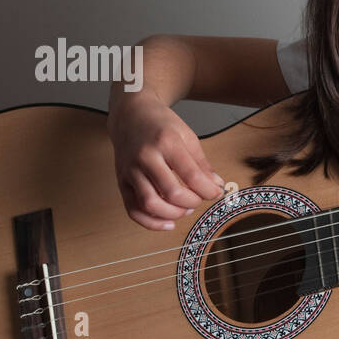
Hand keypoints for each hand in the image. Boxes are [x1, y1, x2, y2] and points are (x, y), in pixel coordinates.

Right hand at [108, 92, 224, 230]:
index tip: (216, 193)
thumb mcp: (187, 136)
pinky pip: (132, 209)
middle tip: (199, 199)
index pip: (192, 176)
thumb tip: (217, 186)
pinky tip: (168, 224)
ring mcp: (130, 170)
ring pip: (149, 204)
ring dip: (172, 214)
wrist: (130, 114)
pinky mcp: (121, 181)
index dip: (208, 191)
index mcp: (166, 143)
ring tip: (185, 210)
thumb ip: (202, 164)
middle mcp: (145, 157)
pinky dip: (150, 222)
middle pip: (171, 193)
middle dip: (192, 203)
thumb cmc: (160, 125)